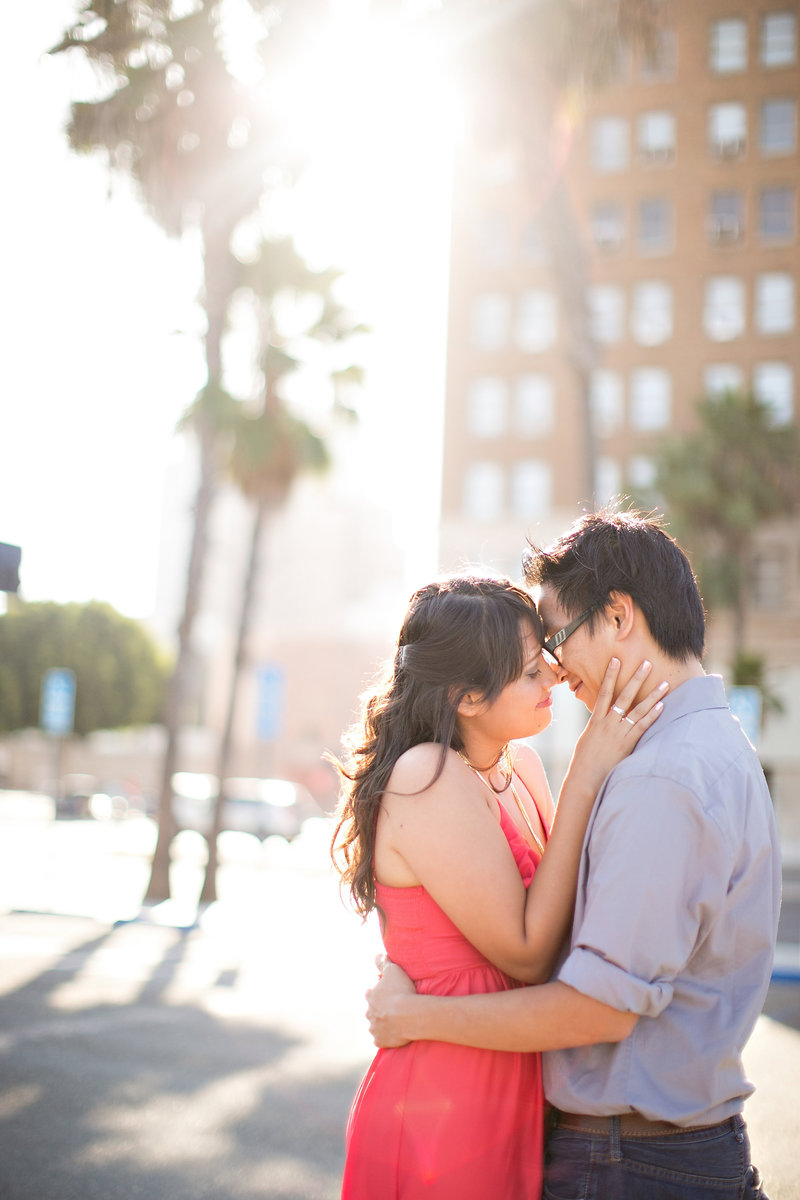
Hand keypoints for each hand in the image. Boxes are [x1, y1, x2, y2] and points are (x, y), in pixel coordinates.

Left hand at [366, 957, 416, 1047]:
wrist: (408, 1015)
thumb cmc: (401, 991)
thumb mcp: (393, 970)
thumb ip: (383, 962)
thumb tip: (377, 955)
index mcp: (370, 995)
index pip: (372, 993)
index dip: (381, 993)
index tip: (392, 993)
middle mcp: (368, 1012)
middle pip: (373, 1010)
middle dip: (381, 1009)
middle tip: (395, 1008)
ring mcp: (373, 1028)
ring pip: (375, 1025)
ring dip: (383, 1023)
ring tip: (397, 1022)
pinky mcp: (380, 1041)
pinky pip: (381, 1039)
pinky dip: (386, 1037)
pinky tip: (395, 1034)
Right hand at [569, 659, 667, 792]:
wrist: (585, 778)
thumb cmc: (585, 763)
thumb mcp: (587, 741)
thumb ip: (597, 729)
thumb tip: (603, 722)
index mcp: (596, 721)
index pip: (604, 692)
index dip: (610, 675)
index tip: (616, 660)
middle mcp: (608, 723)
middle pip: (624, 695)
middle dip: (636, 678)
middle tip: (647, 663)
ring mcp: (618, 733)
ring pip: (637, 709)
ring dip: (652, 695)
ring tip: (664, 683)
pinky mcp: (627, 743)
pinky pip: (642, 726)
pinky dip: (652, 715)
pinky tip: (662, 705)